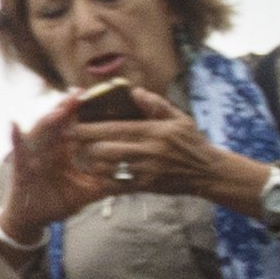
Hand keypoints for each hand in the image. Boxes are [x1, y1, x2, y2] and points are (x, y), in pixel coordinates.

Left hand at [66, 98, 260, 214]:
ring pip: (107, 169)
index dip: (88, 128)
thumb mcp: (179, 119)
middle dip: (85, 146)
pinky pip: (116, 186)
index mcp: (153, 131)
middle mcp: (148, 151)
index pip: (114, 128)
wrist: (208, 172)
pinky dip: (103, 181)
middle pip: (104, 150)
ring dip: (91, 164)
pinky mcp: (145, 187)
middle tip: (73, 142)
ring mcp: (146, 171)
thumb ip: (156, 105)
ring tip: (82, 157)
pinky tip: (97, 175)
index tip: (71, 125)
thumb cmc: (192, 143)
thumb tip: (134, 91)